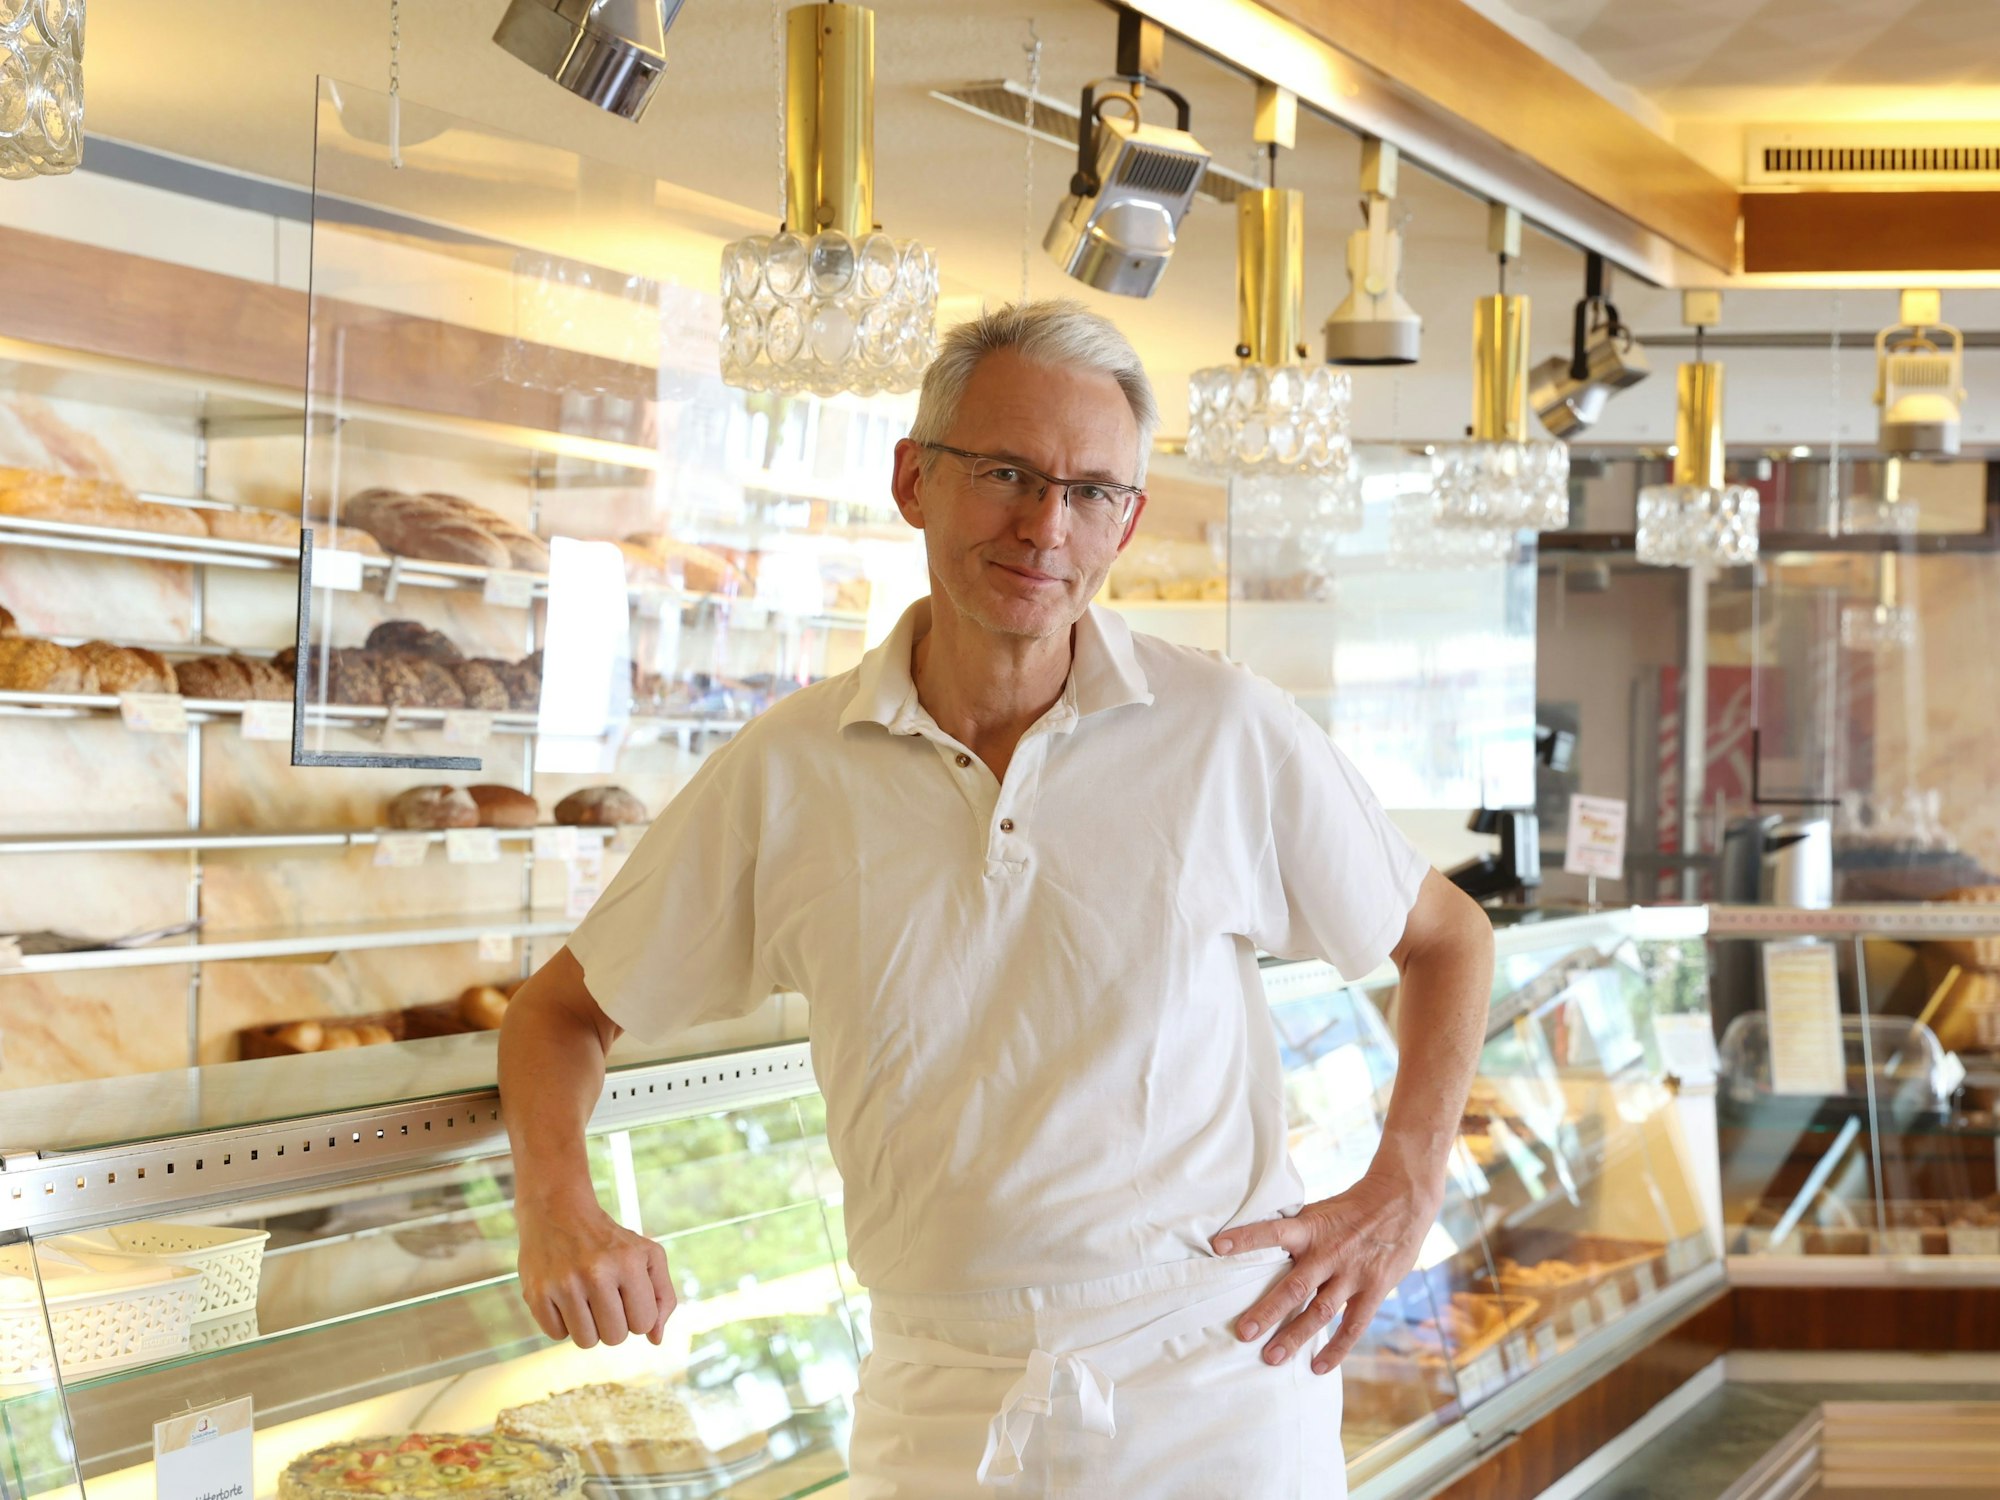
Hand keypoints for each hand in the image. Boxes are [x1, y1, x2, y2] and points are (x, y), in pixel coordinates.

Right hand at [516, 1194, 675, 1349]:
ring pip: (586, 1341)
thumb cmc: (611, 1241)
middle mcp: (596, 1272)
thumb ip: (663, 1297)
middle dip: (613, 1323)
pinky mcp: (536, 1293)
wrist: (558, 1212)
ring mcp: (563, 1284)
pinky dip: (562, 1322)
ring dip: (588, 1327)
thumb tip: (656, 1340)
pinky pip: (556, 1335)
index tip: (627, 1296)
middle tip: (604, 1297)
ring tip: (584, 1298)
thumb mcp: (648, 1255)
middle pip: (614, 1337)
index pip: (643, 1323)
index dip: (637, 1315)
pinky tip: (563, 1297)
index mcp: (628, 1263)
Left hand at [1212, 1167, 1442, 1375]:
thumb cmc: (1351, 1208)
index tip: (1218, 1247)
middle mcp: (1329, 1253)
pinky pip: (1353, 1326)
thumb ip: (1295, 1232)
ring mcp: (1352, 1274)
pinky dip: (1336, 1348)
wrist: (1401, 1200)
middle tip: (1243, 1332)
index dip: (1246, 1238)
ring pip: (1320, 1312)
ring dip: (1295, 1336)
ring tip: (1271, 1358)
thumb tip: (1256, 1244)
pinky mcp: (1374, 1290)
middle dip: (1267, 1311)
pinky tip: (1317, 1366)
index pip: (1273, 1231)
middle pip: (1294, 1286)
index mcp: (1311, 1228)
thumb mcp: (1319, 1211)